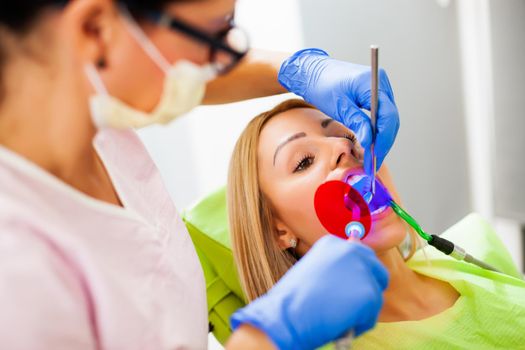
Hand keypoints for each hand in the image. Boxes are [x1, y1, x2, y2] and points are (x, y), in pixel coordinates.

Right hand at [230, 235, 387, 349]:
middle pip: (377, 270)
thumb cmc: (291, 300)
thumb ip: (333, 268)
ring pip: (375, 296)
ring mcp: (362, 272)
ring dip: (360, 310)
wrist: (285, 317)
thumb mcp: (312, 272)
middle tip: (348, 305)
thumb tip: (353, 277)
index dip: (355, 275)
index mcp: (333, 242)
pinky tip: (339, 324)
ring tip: (335, 316)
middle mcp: (350, 250)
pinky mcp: (370, 294)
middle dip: (367, 288)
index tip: (342, 288)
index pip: (360, 254)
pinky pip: (372, 315)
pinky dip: (359, 325)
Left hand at [278, 48, 398, 175]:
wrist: (312, 72)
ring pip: (387, 119)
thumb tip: (371, 142)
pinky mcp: (373, 95)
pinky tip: (370, 144)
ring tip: (372, 157)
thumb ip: (357, 122)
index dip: (384, 138)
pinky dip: (376, 130)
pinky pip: (380, 116)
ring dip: (381, 138)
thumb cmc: (322, 85)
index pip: (388, 115)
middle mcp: (381, 84)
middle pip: (391, 118)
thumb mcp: (339, 106)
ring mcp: (379, 89)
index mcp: (373, 83)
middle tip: (374, 161)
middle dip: (384, 141)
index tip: (376, 155)